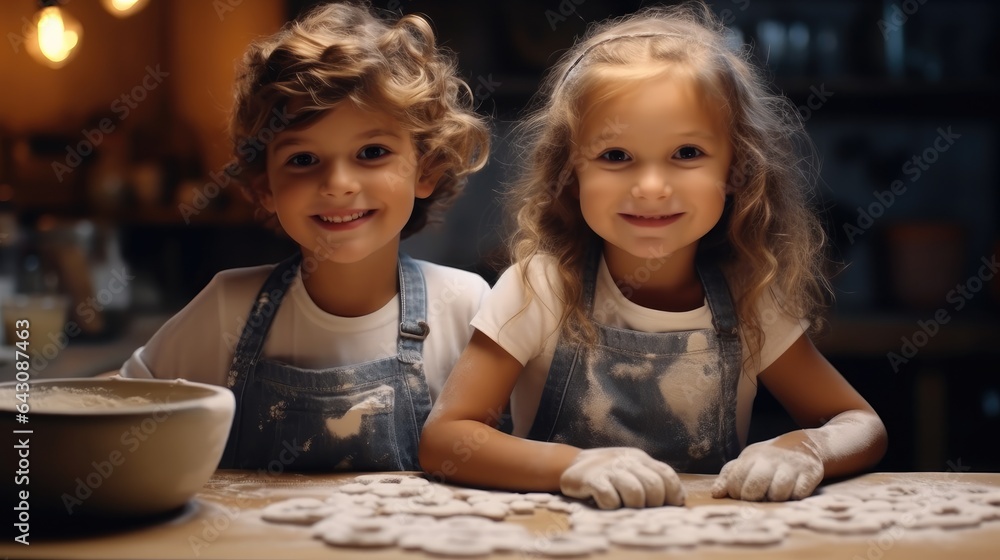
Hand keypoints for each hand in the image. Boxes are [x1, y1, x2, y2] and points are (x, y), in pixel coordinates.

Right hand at [560, 447, 684, 508]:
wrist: (571, 464)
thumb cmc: (608, 473)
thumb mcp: (631, 469)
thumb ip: (651, 478)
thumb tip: (677, 501)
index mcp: (640, 459)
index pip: (666, 474)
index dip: (673, 493)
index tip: (669, 506)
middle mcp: (627, 461)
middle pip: (653, 485)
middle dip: (653, 503)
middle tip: (642, 508)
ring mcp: (609, 469)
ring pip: (635, 492)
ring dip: (633, 506)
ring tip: (624, 506)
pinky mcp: (592, 479)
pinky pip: (609, 498)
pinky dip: (611, 506)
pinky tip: (606, 504)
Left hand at [711, 435, 822, 501]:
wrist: (804, 444)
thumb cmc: (768, 458)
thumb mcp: (746, 461)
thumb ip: (728, 476)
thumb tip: (716, 494)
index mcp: (752, 457)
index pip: (735, 480)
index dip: (735, 493)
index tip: (740, 494)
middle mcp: (771, 460)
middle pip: (754, 488)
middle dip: (752, 499)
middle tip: (757, 498)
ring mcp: (792, 467)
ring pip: (777, 493)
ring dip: (774, 499)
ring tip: (774, 495)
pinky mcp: (810, 474)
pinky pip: (799, 494)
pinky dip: (794, 497)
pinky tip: (792, 493)